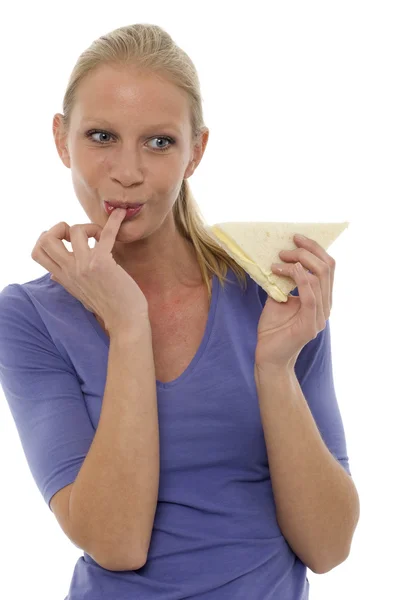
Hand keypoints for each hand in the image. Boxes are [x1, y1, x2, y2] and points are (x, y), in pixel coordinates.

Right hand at [31, 208, 149, 334]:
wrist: (125, 321)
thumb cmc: (107, 307)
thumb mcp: (79, 294)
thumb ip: (66, 281)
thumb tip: (53, 274)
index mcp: (64, 277)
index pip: (37, 253)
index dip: (46, 239)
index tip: (64, 240)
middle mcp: (70, 271)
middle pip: (47, 239)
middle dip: (61, 228)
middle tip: (79, 234)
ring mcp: (84, 266)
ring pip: (75, 230)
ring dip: (89, 226)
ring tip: (100, 235)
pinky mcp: (102, 262)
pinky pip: (106, 233)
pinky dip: (114, 221)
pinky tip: (121, 214)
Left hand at [254, 234, 334, 372]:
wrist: (268, 356)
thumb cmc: (273, 329)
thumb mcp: (278, 299)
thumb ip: (284, 282)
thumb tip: (279, 259)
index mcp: (321, 298)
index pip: (327, 267)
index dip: (314, 249)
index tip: (296, 238)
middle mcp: (325, 306)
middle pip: (327, 268)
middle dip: (307, 251)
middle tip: (285, 248)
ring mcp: (320, 316)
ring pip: (319, 278)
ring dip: (298, 263)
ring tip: (278, 259)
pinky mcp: (310, 325)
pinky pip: (310, 296)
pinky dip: (297, 278)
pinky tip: (282, 271)